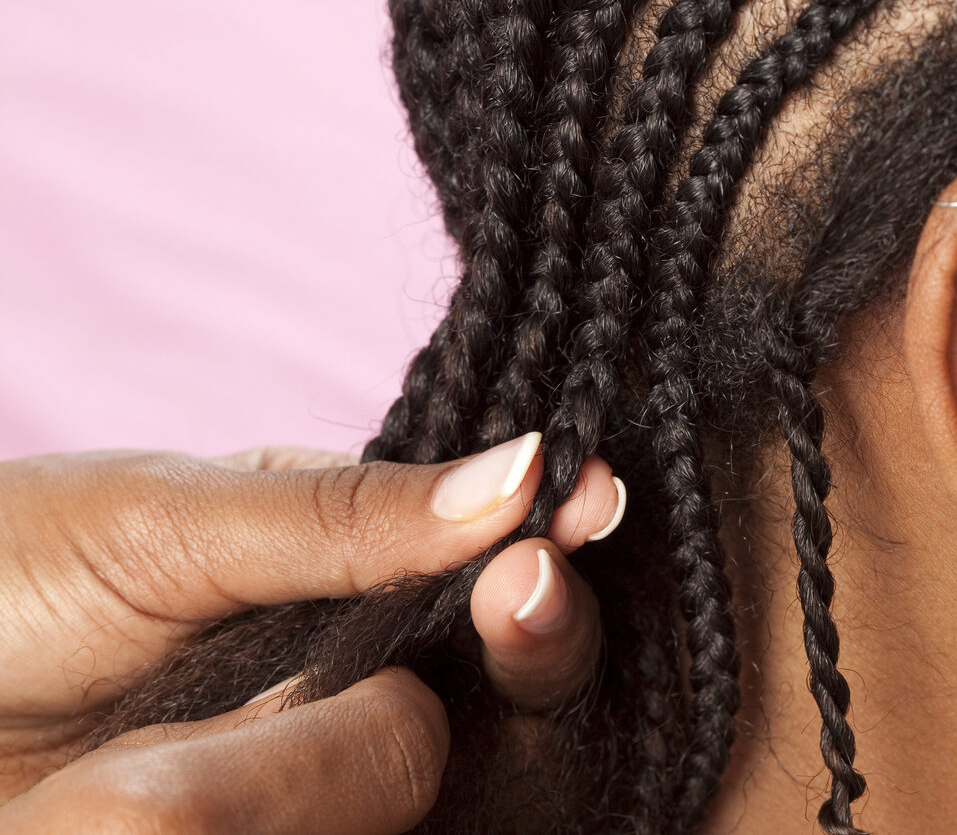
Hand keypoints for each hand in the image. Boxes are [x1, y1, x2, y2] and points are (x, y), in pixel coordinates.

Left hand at [0, 435, 621, 808]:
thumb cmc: (6, 580)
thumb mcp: (163, 521)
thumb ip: (346, 513)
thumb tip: (528, 463)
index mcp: (345, 571)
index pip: (489, 564)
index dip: (545, 544)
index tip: (593, 509)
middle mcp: (358, 678)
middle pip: (503, 687)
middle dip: (536, 644)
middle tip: (529, 597)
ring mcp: (325, 775)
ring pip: (448, 769)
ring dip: (434, 733)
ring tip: (358, 688)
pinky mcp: (300, 831)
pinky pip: (380, 820)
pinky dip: (366, 802)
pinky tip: (306, 781)